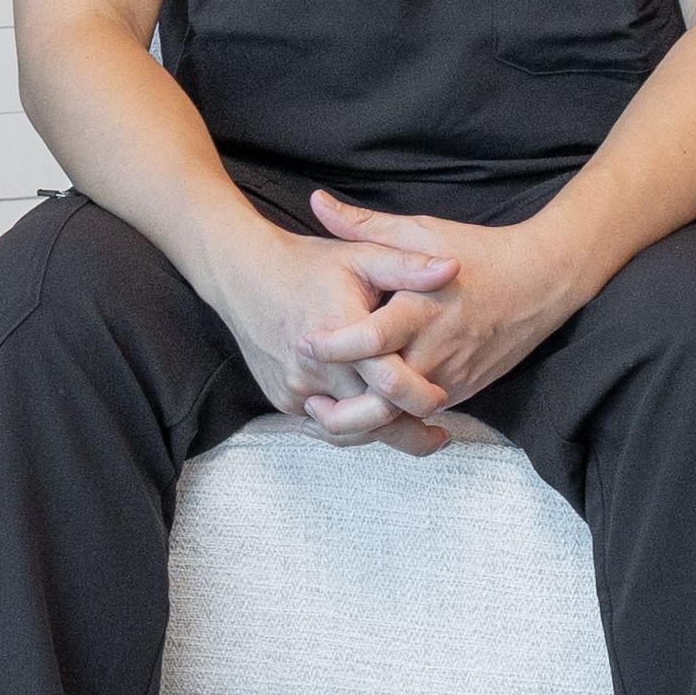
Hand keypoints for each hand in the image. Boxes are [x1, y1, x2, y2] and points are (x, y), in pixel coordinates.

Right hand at [204, 219, 458, 453]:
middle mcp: (316, 368)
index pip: (389, 383)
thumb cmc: (307, 263)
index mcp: (341, 333)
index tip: (443, 399)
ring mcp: (296, 389)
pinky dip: (351, 429)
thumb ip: (408, 267)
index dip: (421, 397)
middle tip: (439, 436)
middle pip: (372, 419)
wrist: (243, 274)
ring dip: (382, 437)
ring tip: (417, 436)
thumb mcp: (361, 256)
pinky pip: (323, 427)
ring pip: (348, 431)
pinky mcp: (283, 399)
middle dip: (410, 432)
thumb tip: (452, 268)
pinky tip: (374, 425)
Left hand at [295, 190, 600, 435]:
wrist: (543, 282)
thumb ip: (366, 225)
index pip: (370, 339)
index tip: (304, 342)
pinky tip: (366, 408)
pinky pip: (420, 413)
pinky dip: (393, 415)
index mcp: (421, 309)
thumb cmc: (480, 252)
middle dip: (343, 407)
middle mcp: (435, 350)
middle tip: (310, 400)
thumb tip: (316, 202)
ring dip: (365, 419)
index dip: (333, 346)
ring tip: (328, 410)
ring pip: (402, 415)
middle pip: (383, 396)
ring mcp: (451, 376)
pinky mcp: (463, 391)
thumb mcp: (423, 231)